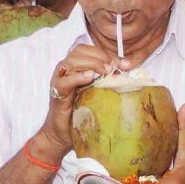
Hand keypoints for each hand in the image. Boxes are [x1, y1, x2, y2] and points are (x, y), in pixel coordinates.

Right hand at [31, 43, 121, 164]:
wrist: (62, 133)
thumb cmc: (81, 112)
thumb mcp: (98, 93)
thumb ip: (108, 80)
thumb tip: (128, 70)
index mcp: (77, 67)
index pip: (91, 51)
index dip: (109, 54)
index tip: (126, 64)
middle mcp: (67, 70)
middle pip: (81, 52)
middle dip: (101, 57)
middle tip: (114, 68)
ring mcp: (59, 80)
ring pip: (72, 61)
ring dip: (91, 64)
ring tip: (105, 72)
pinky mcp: (56, 93)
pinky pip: (64, 81)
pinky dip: (77, 77)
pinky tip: (89, 78)